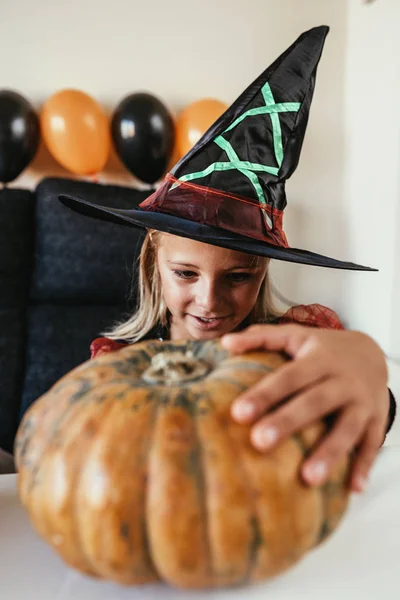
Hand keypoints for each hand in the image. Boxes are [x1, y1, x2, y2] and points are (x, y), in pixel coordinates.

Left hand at [221, 324, 389, 492]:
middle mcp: (342, 380)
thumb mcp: (295, 335)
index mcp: (319, 359)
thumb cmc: (324, 348)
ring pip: (347, 428)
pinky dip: (365, 466)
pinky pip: (372, 445)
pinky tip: (353, 489)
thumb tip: (225, 341)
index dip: (265, 394)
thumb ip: (261, 336)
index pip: (289, 377)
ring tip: (308, 479)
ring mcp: (363, 402)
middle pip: (314, 402)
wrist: (374, 352)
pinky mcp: (377, 420)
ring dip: (330, 453)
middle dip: (288, 422)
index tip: (238, 413)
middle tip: (259, 443)